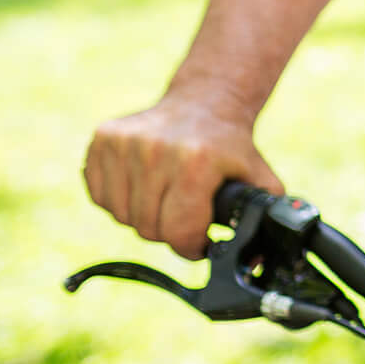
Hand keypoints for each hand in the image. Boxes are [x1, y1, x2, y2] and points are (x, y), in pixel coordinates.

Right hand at [83, 92, 282, 258]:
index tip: (200, 243)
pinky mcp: (104, 138)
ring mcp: (125, 142)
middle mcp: (156, 150)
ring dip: (143, 218)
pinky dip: (118, 200)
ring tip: (165, 200)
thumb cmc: (231, 148)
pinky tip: (142, 186)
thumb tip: (255, 262)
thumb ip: (265, 219)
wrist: (204, 101)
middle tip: (185, 217)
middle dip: (169, 232)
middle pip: (148, 228)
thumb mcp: (260, 180)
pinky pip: (99, 195)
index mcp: (196, 162)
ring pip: (121, 216)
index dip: (191, 247)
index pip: (179, 232)